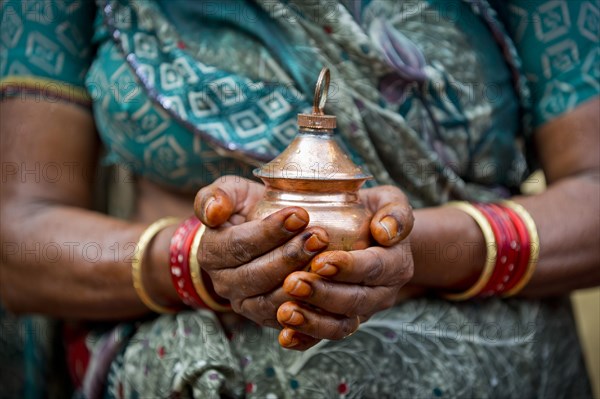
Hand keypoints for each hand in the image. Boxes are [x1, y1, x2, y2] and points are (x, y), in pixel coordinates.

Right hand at [193, 176, 328, 327]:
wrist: (259, 235)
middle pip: (257, 274)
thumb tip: (213, 213)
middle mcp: (224, 283)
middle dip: (291, 255)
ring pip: (271, 300)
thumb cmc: (247, 209)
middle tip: (320, 236)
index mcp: (211, 253)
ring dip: (302, 280)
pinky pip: (286, 319)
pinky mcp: (266, 318)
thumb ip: (216, 195)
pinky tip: (328, 285)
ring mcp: (245, 304)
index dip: (270, 231)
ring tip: (327, 258)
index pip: (239, 244)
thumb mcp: (230, 193)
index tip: (300, 214)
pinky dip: (307, 305)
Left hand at [276, 186, 413, 349]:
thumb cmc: (373, 212)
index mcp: (396, 264)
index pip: (374, 268)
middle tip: (292, 283)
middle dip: (323, 295)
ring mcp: (360, 312)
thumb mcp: (390, 201)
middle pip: (355, 301)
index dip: (348, 267)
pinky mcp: (340, 322)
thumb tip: (385, 231)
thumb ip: (395, 211)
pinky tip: (284, 336)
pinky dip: (305, 340)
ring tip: (284, 312)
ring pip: (340, 325)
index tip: (320, 261)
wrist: (370, 234)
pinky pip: (324, 337)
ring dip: (312, 321)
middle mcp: (381, 293)